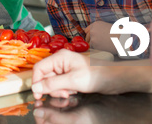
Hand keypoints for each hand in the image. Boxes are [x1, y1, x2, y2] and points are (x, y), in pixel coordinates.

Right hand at [32, 50, 151, 98]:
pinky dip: (64, 90)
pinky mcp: (71, 75)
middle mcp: (61, 61)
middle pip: (45, 76)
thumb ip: (53, 84)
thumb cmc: (97, 75)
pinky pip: (60, 84)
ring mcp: (66, 68)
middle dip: (51, 87)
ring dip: (58, 90)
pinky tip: (73, 91)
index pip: (39, 68)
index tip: (38, 95)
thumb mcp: (73, 81)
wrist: (116, 78)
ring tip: (70, 92)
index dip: (37, 82)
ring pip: (52, 81)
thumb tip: (36, 87)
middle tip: (63, 94)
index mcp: (60, 57)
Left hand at [33, 96, 98, 123]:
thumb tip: (36, 112)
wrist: (111, 111)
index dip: (39, 113)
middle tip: (58, 99)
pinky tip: (73, 98)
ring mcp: (68, 115)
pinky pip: (63, 101)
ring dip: (59, 100)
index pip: (43, 122)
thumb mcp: (72, 119)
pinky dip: (66, 98)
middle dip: (51, 104)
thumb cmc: (94, 120)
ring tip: (68, 99)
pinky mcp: (73, 108)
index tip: (38, 101)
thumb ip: (53, 117)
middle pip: (47, 112)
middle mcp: (63, 121)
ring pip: (54, 105)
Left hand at [85, 21, 117, 53]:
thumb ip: (98, 29)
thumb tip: (90, 33)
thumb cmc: (117, 34)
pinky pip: (93, 48)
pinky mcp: (94, 43)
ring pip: (89, 43)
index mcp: (96, 24)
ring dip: (94, 45)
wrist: (122, 39)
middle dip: (91, 41)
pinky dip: (97, 49)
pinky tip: (104, 47)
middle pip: (87, 37)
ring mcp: (92, 36)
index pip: (86, 30)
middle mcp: (92, 29)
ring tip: (104, 45)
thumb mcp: (106, 27)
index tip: (92, 38)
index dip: (89, 35)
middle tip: (100, 43)